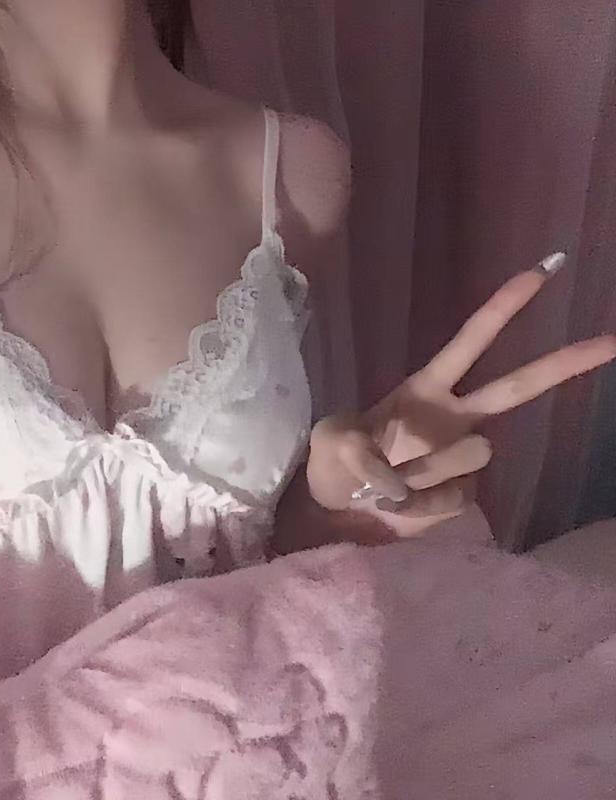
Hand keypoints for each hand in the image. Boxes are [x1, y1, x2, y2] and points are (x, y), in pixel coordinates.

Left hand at [306, 252, 615, 541]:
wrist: (335, 510)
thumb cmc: (332, 463)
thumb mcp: (330, 440)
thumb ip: (359, 451)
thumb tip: (396, 484)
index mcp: (426, 389)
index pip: (470, 342)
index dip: (503, 309)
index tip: (541, 273)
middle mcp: (455, 418)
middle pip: (517, 386)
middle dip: (564, 362)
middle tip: (612, 340)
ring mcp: (463, 459)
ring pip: (474, 453)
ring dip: (425, 471)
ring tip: (387, 483)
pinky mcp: (462, 498)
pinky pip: (453, 499)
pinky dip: (420, 506)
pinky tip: (398, 506)